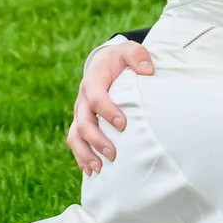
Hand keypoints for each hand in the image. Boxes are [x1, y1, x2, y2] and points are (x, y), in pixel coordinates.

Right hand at [67, 38, 154, 174]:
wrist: (106, 64)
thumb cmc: (121, 60)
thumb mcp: (129, 50)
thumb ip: (137, 56)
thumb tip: (147, 70)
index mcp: (93, 80)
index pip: (95, 96)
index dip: (107, 111)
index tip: (122, 124)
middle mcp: (83, 99)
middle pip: (84, 121)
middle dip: (97, 139)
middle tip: (113, 153)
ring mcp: (80, 113)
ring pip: (75, 135)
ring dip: (85, 153)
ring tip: (98, 168)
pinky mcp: (81, 124)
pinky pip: (75, 142)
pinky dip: (81, 157)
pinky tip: (91, 172)